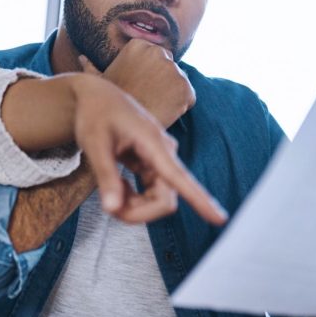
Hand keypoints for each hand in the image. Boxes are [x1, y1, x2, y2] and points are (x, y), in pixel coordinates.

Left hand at [69, 73, 226, 224]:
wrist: (98, 97)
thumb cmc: (95, 115)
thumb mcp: (94, 144)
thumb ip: (106, 176)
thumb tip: (112, 209)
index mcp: (154, 143)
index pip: (180, 178)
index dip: (200, 201)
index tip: (220, 219)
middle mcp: (165, 153)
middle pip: (165, 201)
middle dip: (138, 212)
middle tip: (109, 205)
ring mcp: (161, 160)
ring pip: (158, 200)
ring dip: (134, 206)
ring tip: (110, 190)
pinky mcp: (155, 165)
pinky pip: (151, 193)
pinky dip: (132, 198)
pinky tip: (117, 184)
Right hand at [80, 38, 194, 127]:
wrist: (121, 125)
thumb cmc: (108, 102)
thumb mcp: (99, 81)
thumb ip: (92, 67)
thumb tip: (82, 57)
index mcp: (139, 45)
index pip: (156, 56)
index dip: (151, 73)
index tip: (142, 85)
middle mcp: (159, 52)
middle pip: (170, 67)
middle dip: (164, 80)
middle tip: (150, 97)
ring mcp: (173, 69)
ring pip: (180, 82)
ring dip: (173, 93)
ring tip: (155, 105)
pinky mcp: (185, 88)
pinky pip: (188, 97)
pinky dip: (181, 105)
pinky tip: (164, 111)